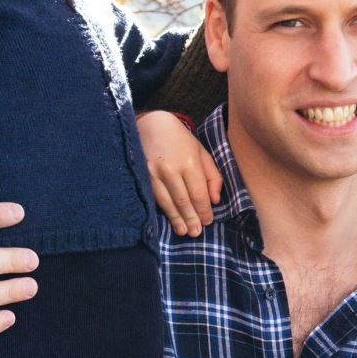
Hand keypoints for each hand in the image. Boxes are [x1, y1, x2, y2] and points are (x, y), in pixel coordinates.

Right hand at [138, 111, 221, 236]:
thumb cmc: (181, 140)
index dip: (204, 210)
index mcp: (189, 161)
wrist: (152, 125)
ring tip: (184, 231)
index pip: (198, 193)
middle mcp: (171, 168)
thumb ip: (212, 176)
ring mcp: (154, 172)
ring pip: (167, 202)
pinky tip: (168, 219)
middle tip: (196, 233)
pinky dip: (163, 210)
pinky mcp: (142, 175)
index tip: (208, 221)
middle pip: (183, 200)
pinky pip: (154, 197)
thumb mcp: (201, 153)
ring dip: (176, 219)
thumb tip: (214, 200)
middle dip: (191, 218)